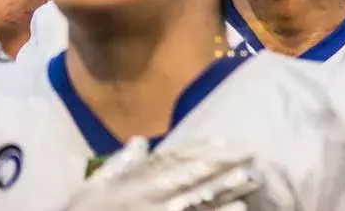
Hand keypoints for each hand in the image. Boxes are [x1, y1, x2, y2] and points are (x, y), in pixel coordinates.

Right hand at [62, 137, 262, 210]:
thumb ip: (119, 165)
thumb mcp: (93, 188)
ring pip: (196, 209)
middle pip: (194, 188)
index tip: (228, 144)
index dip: (205, 154)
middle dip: (223, 177)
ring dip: (223, 203)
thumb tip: (141, 140)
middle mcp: (152, 203)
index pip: (178, 166)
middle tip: (252, 166)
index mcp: (137, 187)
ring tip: (248, 194)